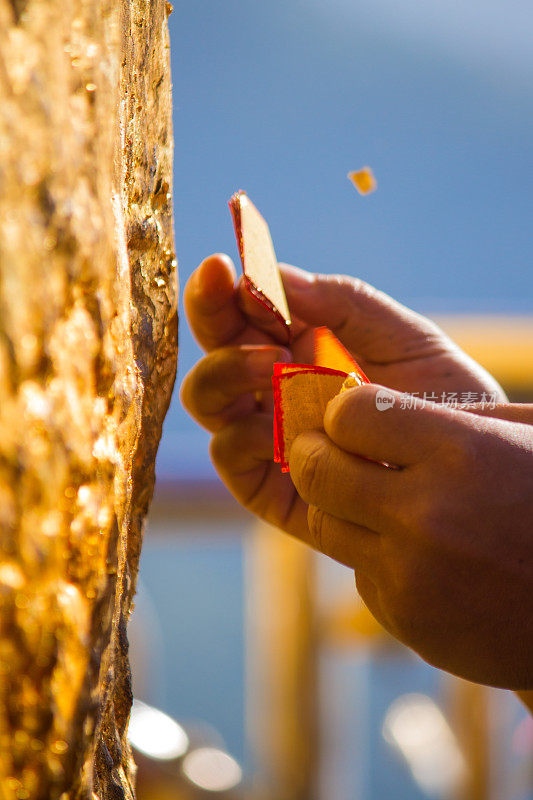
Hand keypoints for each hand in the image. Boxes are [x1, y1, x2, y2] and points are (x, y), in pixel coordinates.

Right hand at [182, 253, 504, 543]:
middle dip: (210, 315)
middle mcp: (271, 389)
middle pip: (214, 347)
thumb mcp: (404, 338)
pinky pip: (229, 454)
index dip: (222, 288)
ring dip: (228, 370)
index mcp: (296, 347)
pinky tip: (280, 429)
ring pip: (207, 398)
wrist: (470, 477)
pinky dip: (243, 434)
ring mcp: (264, 437)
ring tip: (275, 360)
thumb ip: (344, 304)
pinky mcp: (267, 488)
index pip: (242, 310)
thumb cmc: (440, 400)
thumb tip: (273, 275)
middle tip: (227, 293)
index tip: (223, 266)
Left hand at [289, 386, 532, 688]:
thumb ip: (449, 416)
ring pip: (324, 524)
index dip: (346, 410)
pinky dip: (376, 556)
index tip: (356, 415)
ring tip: (380, 499)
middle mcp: (425, 516)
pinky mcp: (406, 620)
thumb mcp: (527, 435)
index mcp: (461, 453)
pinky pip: (359, 572)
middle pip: (315, 469)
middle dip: (316, 452)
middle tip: (329, 450)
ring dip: (340, 505)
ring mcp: (411, 576)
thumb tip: (371, 399)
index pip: (348, 413)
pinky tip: (422, 554)